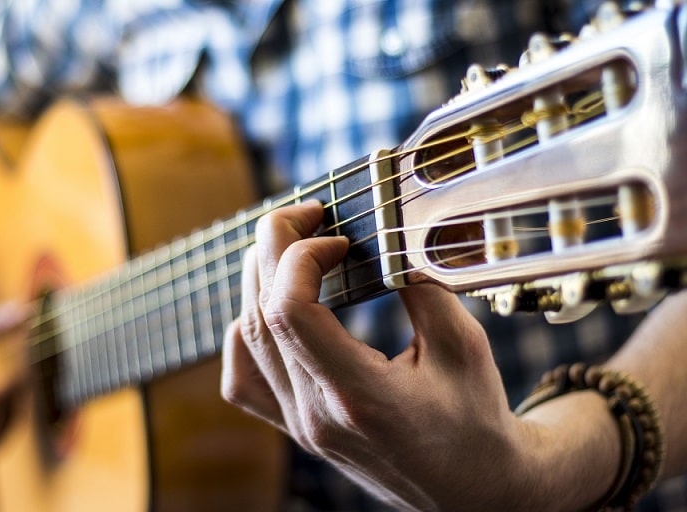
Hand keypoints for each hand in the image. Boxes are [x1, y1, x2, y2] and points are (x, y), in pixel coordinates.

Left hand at [221, 201, 535, 509]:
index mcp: (358, 395)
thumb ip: (422, 288)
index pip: (290, 311)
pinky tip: (273, 312)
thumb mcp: (465, 348)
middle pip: (261, 313)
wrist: (473, 490)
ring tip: (291, 250)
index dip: (302, 256)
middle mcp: (315, 414)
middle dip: (275, 248)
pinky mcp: (297, 429)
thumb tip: (387, 238)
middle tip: (308, 215)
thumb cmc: (475, 423)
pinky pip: (242, 379)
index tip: (341, 237)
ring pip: (246, 339)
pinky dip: (246, 332)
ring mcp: (299, 426)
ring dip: (260, 281)